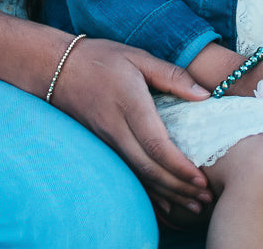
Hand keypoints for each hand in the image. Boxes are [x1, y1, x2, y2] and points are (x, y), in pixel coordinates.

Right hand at [51, 38, 213, 214]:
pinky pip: (126, 173)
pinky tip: (164, 203)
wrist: (56, 67)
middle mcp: (115, 127)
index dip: (179, 167)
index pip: (156, 145)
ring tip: (193, 205)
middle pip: (148, 167)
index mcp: (129, 104)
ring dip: (166, 194)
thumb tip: (205, 94)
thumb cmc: (100, 58)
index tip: (202, 179)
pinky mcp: (101, 145)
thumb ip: (172, 75)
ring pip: (138, 175)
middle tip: (206, 198)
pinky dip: (147, 192)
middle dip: (178, 188)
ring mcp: (105, 139)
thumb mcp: (137, 57)